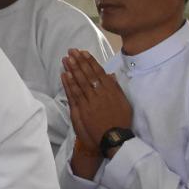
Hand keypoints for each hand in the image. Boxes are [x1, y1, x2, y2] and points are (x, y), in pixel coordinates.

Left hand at [61, 49, 131, 177]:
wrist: (113, 138)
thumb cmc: (120, 121)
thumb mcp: (123, 102)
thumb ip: (116, 88)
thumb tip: (110, 75)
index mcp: (111, 91)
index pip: (99, 72)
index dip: (90, 61)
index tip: (83, 52)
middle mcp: (100, 94)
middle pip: (87, 75)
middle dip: (79, 62)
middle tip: (71, 51)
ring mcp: (90, 102)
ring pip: (80, 82)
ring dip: (72, 69)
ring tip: (66, 59)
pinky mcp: (82, 110)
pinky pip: (74, 94)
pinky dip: (69, 84)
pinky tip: (64, 74)